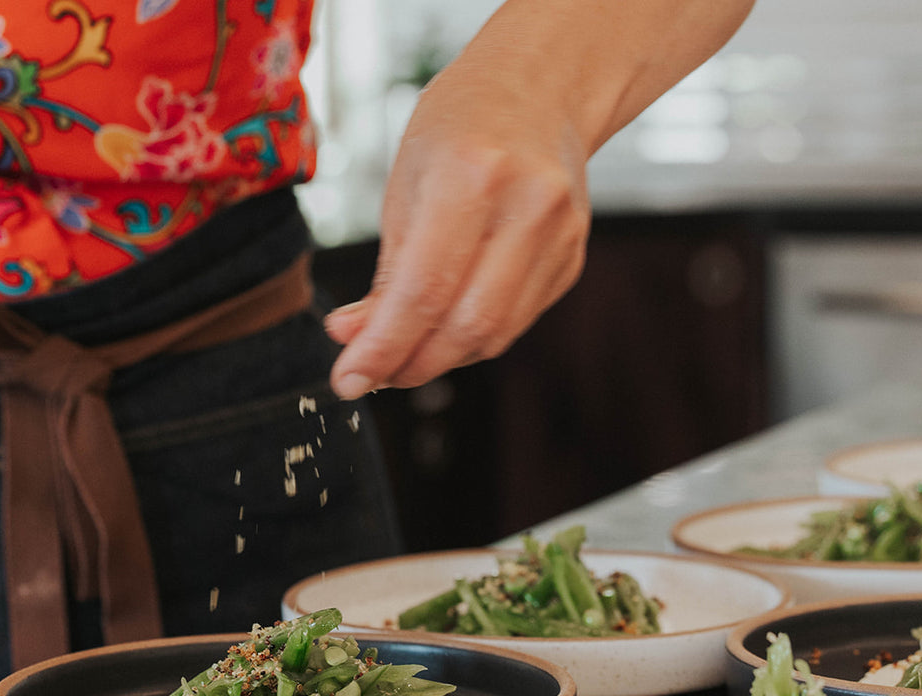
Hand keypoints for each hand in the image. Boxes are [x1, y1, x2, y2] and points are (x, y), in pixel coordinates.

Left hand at [323, 0, 754, 400]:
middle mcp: (528, 206)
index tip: (349, 380)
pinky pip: (515, 322)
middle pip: (466, 326)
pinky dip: (471, 337)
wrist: (540, 89)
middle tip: (371, 375)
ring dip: (440, 358)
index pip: (423, 291)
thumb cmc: (462, 126)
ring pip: (495, 335)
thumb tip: (353, 342)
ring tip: (402, 350)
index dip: (382, 348)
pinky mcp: (572, 259)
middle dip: (411, 364)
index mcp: (473, 174)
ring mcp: (561, 236)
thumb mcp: (404, 182)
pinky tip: (444, 324)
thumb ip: (385, 272)